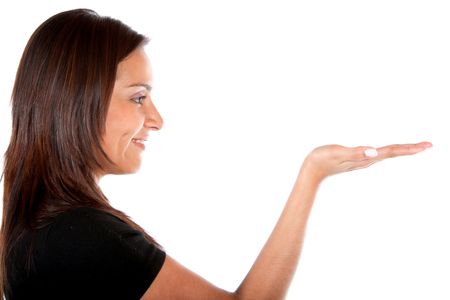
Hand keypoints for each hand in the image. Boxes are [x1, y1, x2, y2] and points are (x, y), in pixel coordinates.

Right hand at [300, 141, 432, 183]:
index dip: (409, 148)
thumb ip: (356, 152)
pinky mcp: (357, 159)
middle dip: (411, 149)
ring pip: (387, 154)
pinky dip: (389, 151)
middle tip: (428, 145)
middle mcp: (368, 160)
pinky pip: (378, 154)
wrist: (311, 170)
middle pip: (393, 153)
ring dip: (402, 150)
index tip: (427, 145)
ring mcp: (363, 161)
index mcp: (366, 157)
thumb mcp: (337, 153)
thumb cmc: (321, 159)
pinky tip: (388, 150)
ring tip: (415, 148)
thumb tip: (375, 151)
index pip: (392, 151)